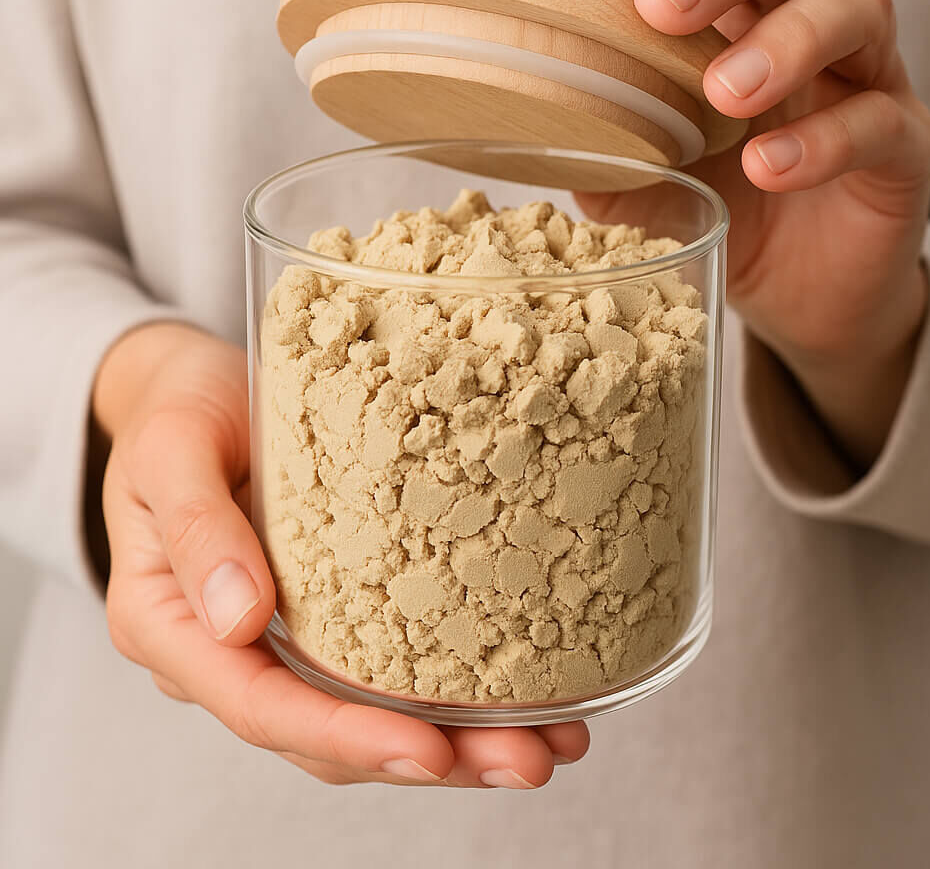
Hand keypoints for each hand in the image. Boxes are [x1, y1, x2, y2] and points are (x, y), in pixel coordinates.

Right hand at [94, 322, 587, 787]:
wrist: (200, 381)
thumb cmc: (180, 409)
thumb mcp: (173, 448)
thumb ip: (195, 529)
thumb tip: (239, 624)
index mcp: (175, 626)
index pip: (261, 707)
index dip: (347, 738)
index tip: (429, 752)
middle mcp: (230, 650)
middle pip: (328, 732)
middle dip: (429, 757)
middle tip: (524, 760)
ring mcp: (284, 635)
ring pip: (367, 714)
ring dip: (457, 740)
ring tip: (545, 744)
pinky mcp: (331, 609)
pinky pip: (387, 663)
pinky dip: (451, 687)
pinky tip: (521, 688)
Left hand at [573, 0, 929, 466]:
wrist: (802, 296)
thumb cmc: (724, 212)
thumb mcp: (649, 182)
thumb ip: (603, 152)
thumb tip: (527, 132)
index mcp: (731, 9)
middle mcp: (800, 18)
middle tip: (662, 6)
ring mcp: (861, 75)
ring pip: (854, 4)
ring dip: (785, 39)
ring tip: (725, 96)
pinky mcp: (902, 143)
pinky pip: (879, 120)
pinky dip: (823, 139)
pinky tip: (768, 169)